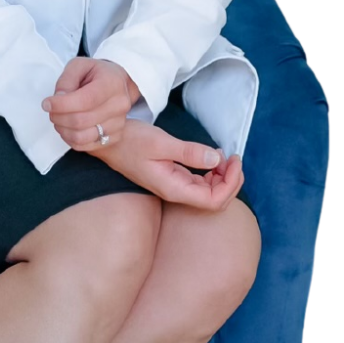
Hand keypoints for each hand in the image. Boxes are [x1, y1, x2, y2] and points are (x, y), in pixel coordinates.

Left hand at [42, 57, 139, 150]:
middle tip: (51, 110)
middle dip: (58, 117)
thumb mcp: (79, 65)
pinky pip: (84, 145)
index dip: (62, 105)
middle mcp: (119, 105)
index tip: (47, 103)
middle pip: (81, 121)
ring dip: (62, 129)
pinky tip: (67, 127)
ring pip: (81, 136)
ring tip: (59, 118)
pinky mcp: (114, 137)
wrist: (118, 85)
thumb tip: (58, 98)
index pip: (85, 100)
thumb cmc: (97, 74)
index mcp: (112, 84)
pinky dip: (69, 139)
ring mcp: (118, 124)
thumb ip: (67, 79)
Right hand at [92, 119, 244, 211]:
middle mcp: (175, 192)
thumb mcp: (160, 142)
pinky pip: (199, 183)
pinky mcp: (172, 178)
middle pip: (214, 201)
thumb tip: (217, 157)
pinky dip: (211, 173)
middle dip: (230, 182)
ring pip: (208, 192)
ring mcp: (174, 186)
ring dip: (222, 177)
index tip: (233, 161)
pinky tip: (212, 158)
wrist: (108, 141)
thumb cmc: (130, 141)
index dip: (230, 184)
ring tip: (226, 157)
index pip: (213, 201)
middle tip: (235, 159)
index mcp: (174, 188)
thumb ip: (189, 152)